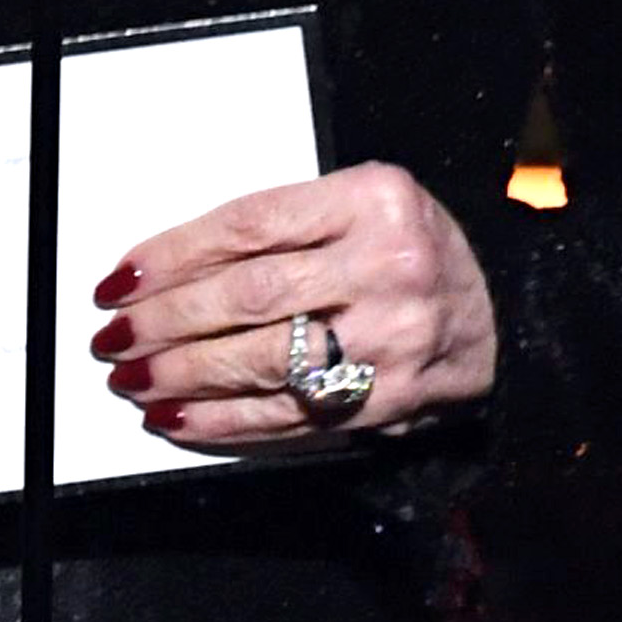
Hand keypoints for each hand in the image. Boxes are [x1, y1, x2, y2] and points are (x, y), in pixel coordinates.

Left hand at [91, 159, 497, 445]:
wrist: (509, 313)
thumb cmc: (408, 249)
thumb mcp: (357, 204)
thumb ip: (279, 228)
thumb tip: (166, 270)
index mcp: (371, 201)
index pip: (247, 227)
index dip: (173, 255)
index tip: (121, 278)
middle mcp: (387, 268)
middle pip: (249, 296)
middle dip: (167, 320)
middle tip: (112, 335)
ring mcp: (395, 340)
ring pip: (265, 361)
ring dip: (185, 375)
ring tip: (132, 378)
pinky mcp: (395, 401)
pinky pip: (295, 413)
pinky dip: (228, 421)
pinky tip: (180, 417)